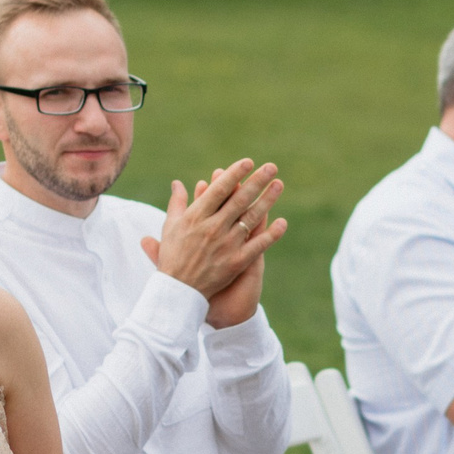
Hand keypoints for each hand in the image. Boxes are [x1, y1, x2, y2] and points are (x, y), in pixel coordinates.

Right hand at [142, 159, 287, 321]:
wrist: (178, 291)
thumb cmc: (172, 257)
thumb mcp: (170, 227)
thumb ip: (177, 203)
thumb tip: (177, 183)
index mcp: (196, 216)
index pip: (219, 190)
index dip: (234, 174)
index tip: (248, 162)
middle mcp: (213, 228)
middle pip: (239, 199)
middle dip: (257, 181)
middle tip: (272, 167)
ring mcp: (226, 245)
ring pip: (251, 218)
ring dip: (267, 200)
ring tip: (279, 185)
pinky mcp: (236, 262)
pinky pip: (258, 245)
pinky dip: (271, 234)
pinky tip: (283, 222)